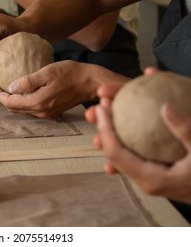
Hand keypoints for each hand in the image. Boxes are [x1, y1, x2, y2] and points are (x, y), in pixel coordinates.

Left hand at [0, 61, 99, 118]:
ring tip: (4, 87)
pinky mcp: (51, 111)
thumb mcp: (47, 72)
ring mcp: (47, 113)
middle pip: (14, 108)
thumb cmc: (71, 73)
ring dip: (12, 100)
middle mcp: (41, 112)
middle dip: (3, 98)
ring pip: (22, 109)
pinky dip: (22, 101)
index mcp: (38, 102)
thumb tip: (10, 87)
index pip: (10, 102)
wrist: (90, 82)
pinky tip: (21, 91)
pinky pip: (31, 108)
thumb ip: (28, 81)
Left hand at [86, 67, 190, 203]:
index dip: (105, 128)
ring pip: (122, 153)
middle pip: (114, 152)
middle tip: (101, 103)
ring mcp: (150, 178)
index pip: (116, 152)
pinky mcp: (157, 173)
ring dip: (112, 131)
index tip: (102, 107)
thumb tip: (165, 108)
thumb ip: (186, 131)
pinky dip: (128, 137)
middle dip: (103, 126)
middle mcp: (146, 180)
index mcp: (153, 179)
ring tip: (108, 110)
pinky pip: (136, 153)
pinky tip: (126, 121)